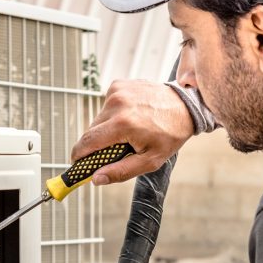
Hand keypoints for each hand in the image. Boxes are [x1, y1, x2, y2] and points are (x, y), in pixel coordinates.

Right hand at [71, 80, 192, 182]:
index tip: (77, 162)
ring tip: (127, 130)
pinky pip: (106, 105)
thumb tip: (96, 178)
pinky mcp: (118, 84)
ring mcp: (117, 91)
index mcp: (123, 124)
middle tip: (112, 150)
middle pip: (92, 130)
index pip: (88, 141)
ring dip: (107, 127)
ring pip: (99, 118)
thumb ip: (121, 171)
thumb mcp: (150, 160)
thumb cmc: (170, 134)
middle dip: (97, 143)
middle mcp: (117, 104)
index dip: (79, 154)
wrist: (185, 107)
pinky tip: (130, 115)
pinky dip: (113, 113)